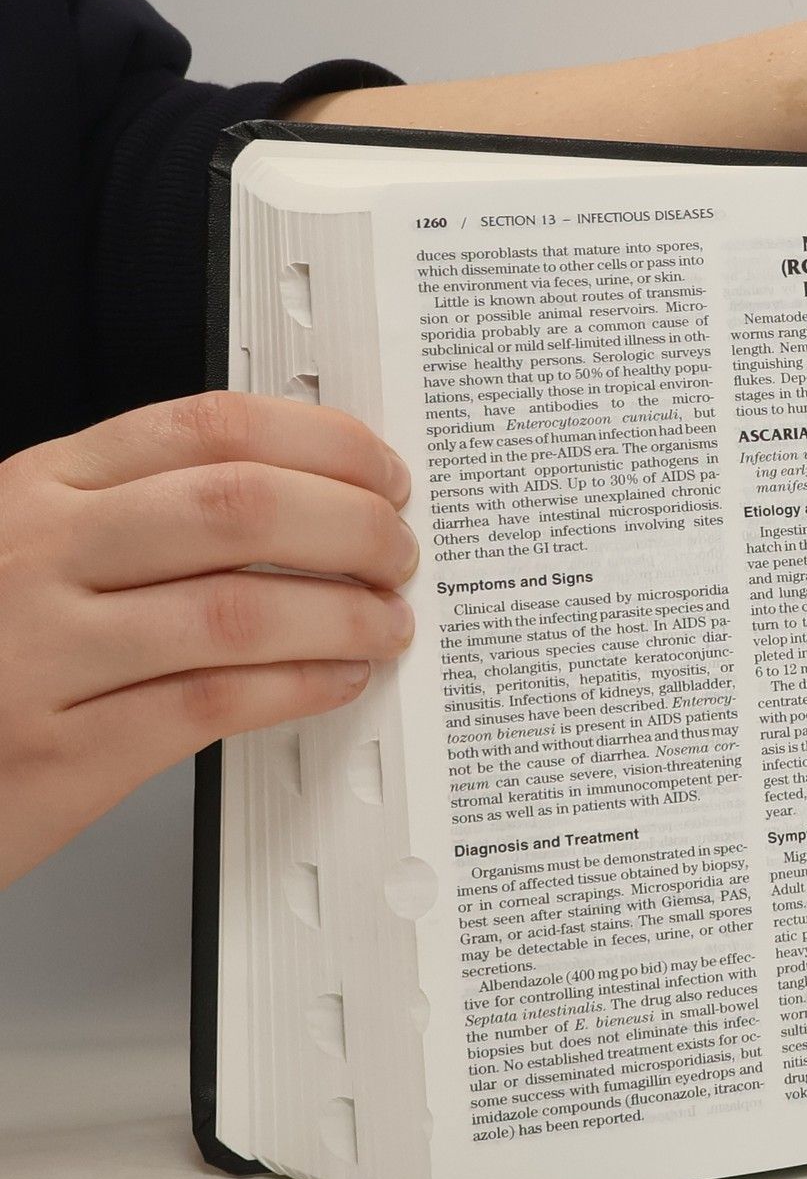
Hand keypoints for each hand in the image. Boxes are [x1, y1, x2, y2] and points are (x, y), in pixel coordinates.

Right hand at [0, 393, 417, 886]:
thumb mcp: (25, 548)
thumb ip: (135, 516)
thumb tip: (298, 500)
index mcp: (37, 487)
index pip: (207, 427)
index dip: (322, 443)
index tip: (381, 471)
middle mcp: (36, 554)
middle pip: (240, 508)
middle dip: (351, 526)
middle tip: (397, 551)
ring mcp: (41, 651)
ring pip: (239, 609)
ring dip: (344, 614)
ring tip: (385, 622)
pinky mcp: (61, 751)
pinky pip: (212, 703)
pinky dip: (297, 687)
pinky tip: (336, 677)